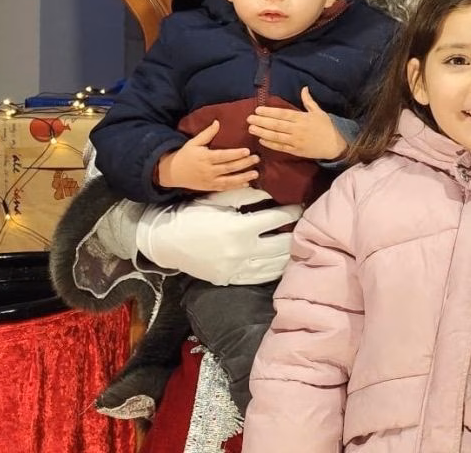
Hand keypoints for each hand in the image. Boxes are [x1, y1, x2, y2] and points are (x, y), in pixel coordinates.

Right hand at [135, 200, 301, 284]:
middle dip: (296, 232)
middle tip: (304, 225)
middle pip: (282, 244)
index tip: (300, 206)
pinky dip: (274, 269)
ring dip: (288, 252)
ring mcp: (237, 269)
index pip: (277, 219)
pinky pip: (260, 278)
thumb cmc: (192, 215)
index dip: (292, 211)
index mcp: (240, 228)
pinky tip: (282, 262)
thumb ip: (246, 195)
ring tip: (298, 243)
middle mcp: (242, 252)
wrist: (166, 242)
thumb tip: (270, 191)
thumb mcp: (218, 199)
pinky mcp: (230, 280)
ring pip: (274, 264)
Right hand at [155, 120, 258, 191]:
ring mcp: (209, 180)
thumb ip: (207, 133)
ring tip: (255, 173)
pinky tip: (246, 184)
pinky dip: (236, 187)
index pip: (222, 156)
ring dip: (243, 178)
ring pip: (228, 180)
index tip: (247, 150)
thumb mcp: (194, 142)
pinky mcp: (210, 187)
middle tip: (256, 159)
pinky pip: (224, 188)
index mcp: (205, 157)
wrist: (173, 172)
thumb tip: (217, 122)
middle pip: (228, 168)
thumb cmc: (185, 155)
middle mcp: (208, 170)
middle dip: (244, 164)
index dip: (235, 154)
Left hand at [248, 87, 346, 160]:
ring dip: (262, 132)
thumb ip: (309, 101)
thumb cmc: (327, 126)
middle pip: (276, 125)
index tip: (258, 110)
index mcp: (302, 118)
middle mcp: (297, 129)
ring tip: (251, 129)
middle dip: (261, 122)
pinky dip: (270, 144)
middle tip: (249, 119)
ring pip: (276, 136)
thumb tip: (304, 88)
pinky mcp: (296, 151)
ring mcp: (296, 141)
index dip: (269, 112)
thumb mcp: (319, 112)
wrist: (335, 144)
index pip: (282, 114)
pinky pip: (280, 147)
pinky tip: (261, 140)